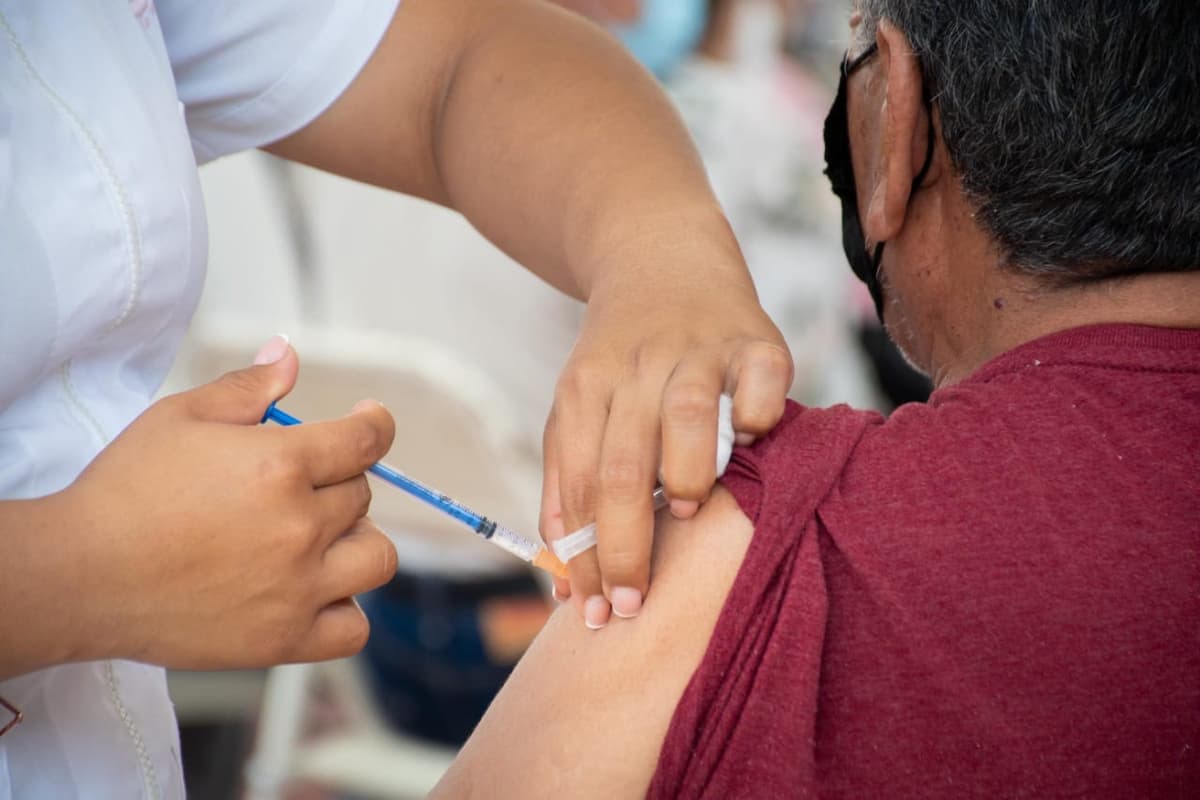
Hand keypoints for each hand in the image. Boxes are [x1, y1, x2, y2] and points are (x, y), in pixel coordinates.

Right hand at [63, 336, 397, 668]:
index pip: (366, 440)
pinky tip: (316, 593)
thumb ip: (247, 387)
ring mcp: (298, 588)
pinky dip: (345, 610)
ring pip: (375, 557)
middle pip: (361, 495)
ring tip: (316, 538)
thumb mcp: (181, 417)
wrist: (80, 575)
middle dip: (336, 481)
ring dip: (355, 541)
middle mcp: (300, 526)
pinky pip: (353, 630)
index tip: (369, 420)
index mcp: (280, 465)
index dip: (375, 424)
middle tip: (292, 487)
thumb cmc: (125, 492)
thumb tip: (290, 355)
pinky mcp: (284, 639)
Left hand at [540, 239, 791, 626]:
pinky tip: (751, 441)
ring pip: (688, 419)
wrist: (659, 255)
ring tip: (688, 513)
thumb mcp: (576, 406)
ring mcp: (699, 350)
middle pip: (623, 465)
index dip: (584, 556)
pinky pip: (762, 387)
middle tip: (634, 602)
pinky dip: (759, 418)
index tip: (593, 612)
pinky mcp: (756, 339)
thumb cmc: (620, 357)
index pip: (578, 484)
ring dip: (687, 476)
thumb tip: (561, 579)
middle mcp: (637, 368)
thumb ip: (563, 485)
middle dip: (626, 546)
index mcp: (584, 387)